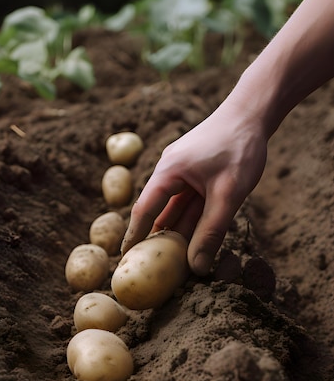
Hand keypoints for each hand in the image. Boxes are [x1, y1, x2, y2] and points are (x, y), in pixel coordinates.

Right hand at [121, 99, 267, 274]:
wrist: (254, 111)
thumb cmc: (240, 147)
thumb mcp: (228, 195)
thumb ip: (211, 232)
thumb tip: (197, 267)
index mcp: (168, 172)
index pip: (144, 210)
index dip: (134, 236)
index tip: (126, 258)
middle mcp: (170, 171)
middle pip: (159, 212)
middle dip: (157, 240)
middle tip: (152, 268)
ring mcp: (183, 171)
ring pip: (176, 209)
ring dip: (176, 232)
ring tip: (172, 261)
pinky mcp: (197, 172)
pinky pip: (189, 201)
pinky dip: (190, 220)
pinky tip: (193, 239)